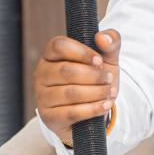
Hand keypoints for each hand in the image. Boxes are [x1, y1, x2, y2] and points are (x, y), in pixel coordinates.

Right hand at [34, 29, 119, 144]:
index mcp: (51, 55)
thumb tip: (102, 38)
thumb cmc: (96, 78)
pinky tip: (105, 105)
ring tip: (110, 92)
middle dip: (94, 76)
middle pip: (67, 71)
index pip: (59, 46)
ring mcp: (42, 96)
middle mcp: (41, 74)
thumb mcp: (108, 58)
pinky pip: (71, 113)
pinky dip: (93, 109)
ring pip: (70, 93)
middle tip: (109, 79)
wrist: (94, 108)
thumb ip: (111, 42)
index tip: (99, 61)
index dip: (82, 52)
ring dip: (96, 93)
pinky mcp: (48, 117)